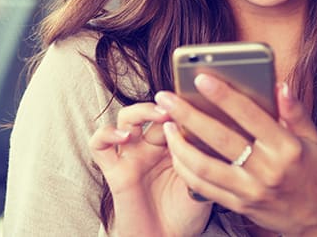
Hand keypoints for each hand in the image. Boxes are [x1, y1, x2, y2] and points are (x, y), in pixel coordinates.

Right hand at [89, 102, 211, 236]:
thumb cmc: (186, 215)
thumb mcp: (204, 183)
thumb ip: (206, 161)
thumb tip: (217, 137)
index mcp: (173, 145)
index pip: (175, 115)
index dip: (183, 105)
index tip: (197, 101)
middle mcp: (150, 146)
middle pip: (151, 110)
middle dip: (165, 104)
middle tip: (178, 106)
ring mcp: (131, 156)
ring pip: (126, 118)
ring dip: (140, 111)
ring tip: (158, 115)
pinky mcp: (114, 171)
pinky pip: (99, 146)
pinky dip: (106, 134)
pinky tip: (123, 136)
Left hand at [156, 76, 316, 236]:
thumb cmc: (313, 173)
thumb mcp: (312, 140)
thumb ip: (295, 111)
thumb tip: (280, 84)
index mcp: (286, 148)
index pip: (250, 115)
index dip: (224, 95)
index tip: (200, 77)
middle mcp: (267, 169)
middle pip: (219, 138)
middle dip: (188, 115)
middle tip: (165, 97)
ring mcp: (251, 190)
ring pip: (205, 166)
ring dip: (179, 144)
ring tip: (166, 125)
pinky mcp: (239, 205)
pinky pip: (204, 187)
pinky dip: (185, 168)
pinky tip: (176, 152)